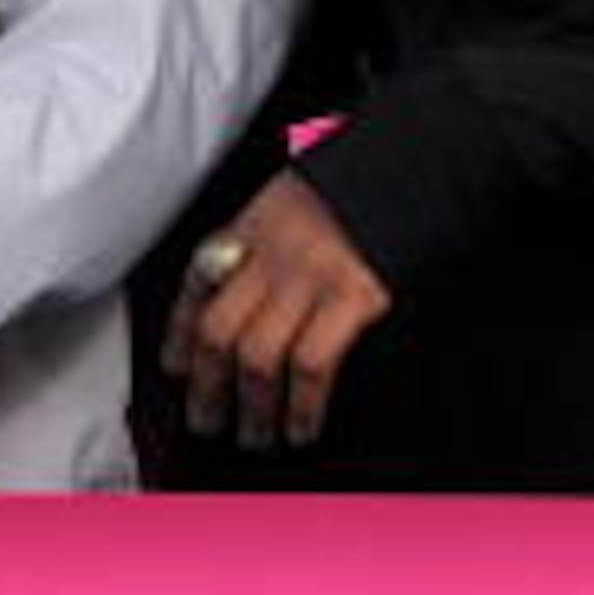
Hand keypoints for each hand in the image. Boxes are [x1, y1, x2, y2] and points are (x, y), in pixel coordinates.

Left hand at [161, 169, 392, 450]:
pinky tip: (301, 425)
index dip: (178, 332)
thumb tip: (248, 299)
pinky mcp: (354, 297)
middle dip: (206, 386)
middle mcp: (270, 252)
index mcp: (253, 225)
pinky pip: (311, 364)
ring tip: (255, 435)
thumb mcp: (296, 197)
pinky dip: (301, 405)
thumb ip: (267, 242)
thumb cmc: (361, 184)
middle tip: (206, 419)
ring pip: (256, 356)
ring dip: (251, 408)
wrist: (419, 159)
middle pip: (217, 330)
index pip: (195, 285)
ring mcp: (310, 276)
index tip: (174, 365)